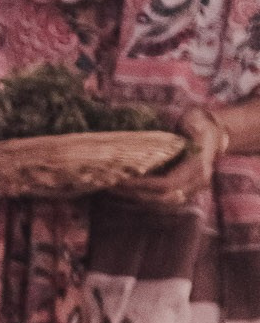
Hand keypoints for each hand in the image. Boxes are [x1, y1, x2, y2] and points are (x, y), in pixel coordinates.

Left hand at [107, 103, 226, 212]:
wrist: (213, 134)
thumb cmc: (199, 123)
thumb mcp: (196, 119)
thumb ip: (192, 123)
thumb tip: (189, 124)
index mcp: (197, 167)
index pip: (167, 184)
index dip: (143, 184)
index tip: (122, 179)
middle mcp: (195, 183)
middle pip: (161, 198)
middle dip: (134, 193)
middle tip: (110, 185)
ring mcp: (190, 190)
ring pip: (160, 203)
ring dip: (135, 198)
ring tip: (112, 188)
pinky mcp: (182, 193)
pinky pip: (160, 201)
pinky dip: (142, 197)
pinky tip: (124, 190)